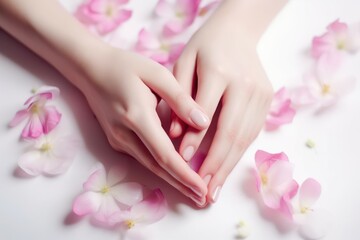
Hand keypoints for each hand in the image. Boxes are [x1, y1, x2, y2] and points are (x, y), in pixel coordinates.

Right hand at [80, 47, 209, 205]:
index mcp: (137, 116)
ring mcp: (118, 139)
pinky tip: (175, 172)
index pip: (164, 154)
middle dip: (181, 185)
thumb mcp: (156, 74)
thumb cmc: (126, 66)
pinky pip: (142, 158)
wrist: (90, 68)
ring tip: (193, 191)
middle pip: (157, 167)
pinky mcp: (117, 140)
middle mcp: (125, 134)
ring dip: (172, 180)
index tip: (202, 189)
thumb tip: (203, 122)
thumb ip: (180, 99)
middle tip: (203, 199)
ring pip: (149, 165)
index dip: (184, 175)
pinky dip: (160, 168)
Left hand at [170, 3, 273, 203]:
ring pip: (245, 137)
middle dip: (216, 165)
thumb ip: (179, 97)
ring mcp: (260, 93)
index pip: (205, 113)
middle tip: (203, 190)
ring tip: (215, 189)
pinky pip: (253, 132)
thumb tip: (176, 135)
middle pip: (230, 132)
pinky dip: (239, 154)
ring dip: (229, 166)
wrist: (237, 31)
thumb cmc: (204, 47)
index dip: (194, 141)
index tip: (181, 162)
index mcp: (219, 70)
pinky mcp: (267, 99)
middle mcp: (245, 84)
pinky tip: (227, 170)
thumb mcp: (183, 63)